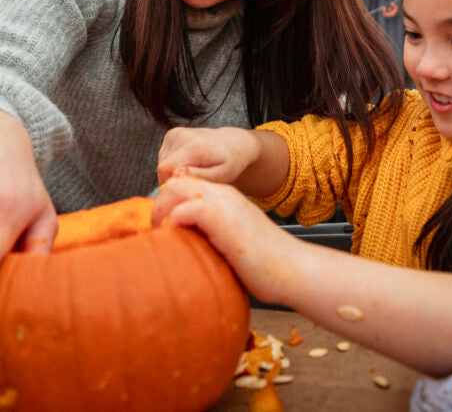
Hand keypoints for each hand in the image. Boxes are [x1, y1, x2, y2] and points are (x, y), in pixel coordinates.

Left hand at [151, 175, 302, 304]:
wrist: (293, 269)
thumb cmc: (267, 264)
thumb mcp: (234, 240)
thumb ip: (212, 233)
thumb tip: (185, 243)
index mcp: (227, 198)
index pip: (186, 184)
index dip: (169, 201)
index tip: (163, 224)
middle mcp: (224, 195)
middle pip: (176, 181)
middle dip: (159, 204)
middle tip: (158, 229)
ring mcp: (224, 205)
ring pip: (176, 187)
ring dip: (162, 210)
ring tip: (162, 233)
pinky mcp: (224, 221)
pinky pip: (186, 208)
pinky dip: (175, 221)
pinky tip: (177, 238)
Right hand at [156, 126, 261, 184]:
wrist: (234, 143)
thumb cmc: (230, 163)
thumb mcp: (221, 175)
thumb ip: (198, 176)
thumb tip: (175, 175)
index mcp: (194, 146)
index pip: (165, 169)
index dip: (171, 184)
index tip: (186, 189)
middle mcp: (182, 136)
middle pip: (162, 167)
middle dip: (173, 179)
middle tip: (193, 182)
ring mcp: (175, 133)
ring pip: (162, 163)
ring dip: (173, 172)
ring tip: (194, 172)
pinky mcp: (172, 133)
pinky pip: (164, 157)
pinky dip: (173, 164)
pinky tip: (189, 164)